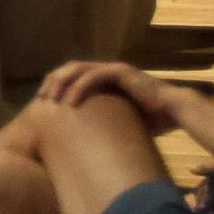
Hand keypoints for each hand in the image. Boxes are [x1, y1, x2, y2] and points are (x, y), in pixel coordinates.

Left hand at [39, 61, 178, 126]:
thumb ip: (99, 124)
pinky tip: (69, 102)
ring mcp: (112, 69)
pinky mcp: (121, 72)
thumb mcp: (116, 122)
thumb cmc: (147, 121)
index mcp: (102, 80)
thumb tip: (80, 145)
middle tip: (41, 99)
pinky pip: (94, 75)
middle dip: (52, 82)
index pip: (71, 77)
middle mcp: (105, 71)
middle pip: (69, 69)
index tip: (41, 104)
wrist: (172, 112)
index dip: (55, 87)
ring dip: (61, 82)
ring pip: (77, 68)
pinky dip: (79, 87)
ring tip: (50, 99)